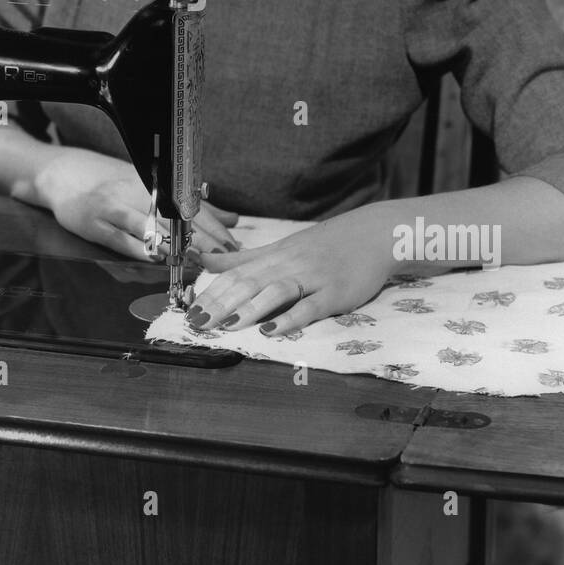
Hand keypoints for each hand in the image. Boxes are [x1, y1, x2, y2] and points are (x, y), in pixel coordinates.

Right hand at [31, 147, 239, 261]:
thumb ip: (191, 206)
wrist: (62, 173)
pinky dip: (139, 248)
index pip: (190, 207)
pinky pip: (120, 238)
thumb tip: (231, 220)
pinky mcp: (94, 223)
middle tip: (222, 258)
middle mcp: (137, 193)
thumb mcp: (152, 187)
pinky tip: (156, 258)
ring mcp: (114, 207)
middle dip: (201, 240)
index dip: (214, 228)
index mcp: (155, 184)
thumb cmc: (109, 182)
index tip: (232, 247)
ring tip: (196, 261)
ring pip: (150, 227)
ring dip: (174, 246)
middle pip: (176, 217)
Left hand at [184, 218, 394, 335]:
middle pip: (250, 283)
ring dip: (251, 308)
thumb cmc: (326, 245)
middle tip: (198, 322)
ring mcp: (313, 278)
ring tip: (228, 325)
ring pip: (277, 291)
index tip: (189, 310)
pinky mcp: (335, 293)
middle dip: (222, 303)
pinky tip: (274, 330)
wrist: (373, 234)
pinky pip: (311, 306)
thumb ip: (247, 259)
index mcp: (275, 256)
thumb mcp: (283, 248)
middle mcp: (289, 265)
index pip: (236, 273)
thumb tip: (208, 262)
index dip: (212, 292)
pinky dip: (291, 318)